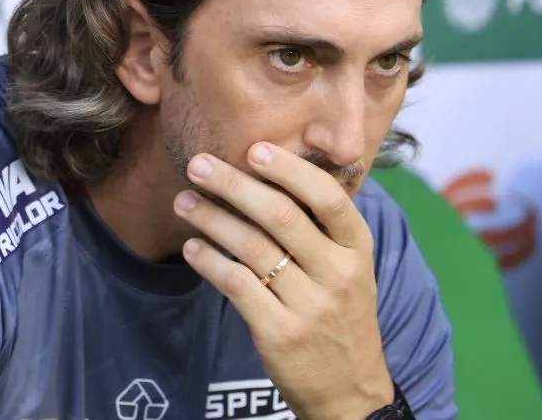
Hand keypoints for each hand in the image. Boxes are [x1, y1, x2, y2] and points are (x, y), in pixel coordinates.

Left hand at [174, 142, 393, 419]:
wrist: (351, 392)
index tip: (254, 149)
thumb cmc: (342, 316)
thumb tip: (273, 174)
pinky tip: (192, 248)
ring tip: (184, 202)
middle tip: (198, 164)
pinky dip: (210, 262)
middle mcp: (338, 273)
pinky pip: (237, 285)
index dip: (290, 170)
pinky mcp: (280, 333)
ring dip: (211, 218)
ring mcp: (310, 306)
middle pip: (281, 216)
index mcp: (358, 249)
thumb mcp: (351, 269)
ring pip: (252, 247)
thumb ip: (323, 229)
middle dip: (234, 184)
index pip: (329, 197)